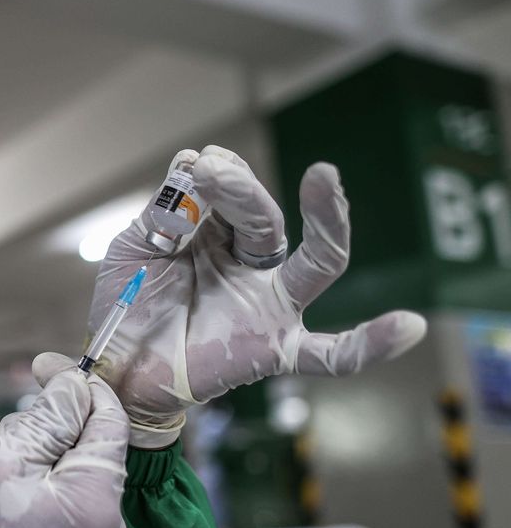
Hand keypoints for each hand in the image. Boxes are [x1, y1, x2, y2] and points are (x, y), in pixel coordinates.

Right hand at [0, 353, 129, 527]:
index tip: (41, 365)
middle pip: (73, 445)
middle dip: (20, 428)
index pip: (108, 421)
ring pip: (52, 468)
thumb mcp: (2, 459)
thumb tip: (74, 381)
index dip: (76, 386)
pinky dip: (12, 478)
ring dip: (5, 451)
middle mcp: (104, 522)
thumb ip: (47, 416)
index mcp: (98, 500)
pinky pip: (46, 495)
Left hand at [84, 145, 425, 446]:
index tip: (194, 164)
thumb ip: (166, 211)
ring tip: (325, 177)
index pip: (234, 194)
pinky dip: (372, 344)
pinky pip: (332, 354)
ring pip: (316, 262)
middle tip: (211, 170)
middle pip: (268, 220)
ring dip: (327, 219)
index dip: (218, 174)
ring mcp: (270, 305)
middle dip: (242, 190)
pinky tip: (409, 327)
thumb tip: (193, 160)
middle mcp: (254, 263)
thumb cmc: (130, 302)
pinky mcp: (276, 349)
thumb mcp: (137, 247)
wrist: (118, 367)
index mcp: (221, 234)